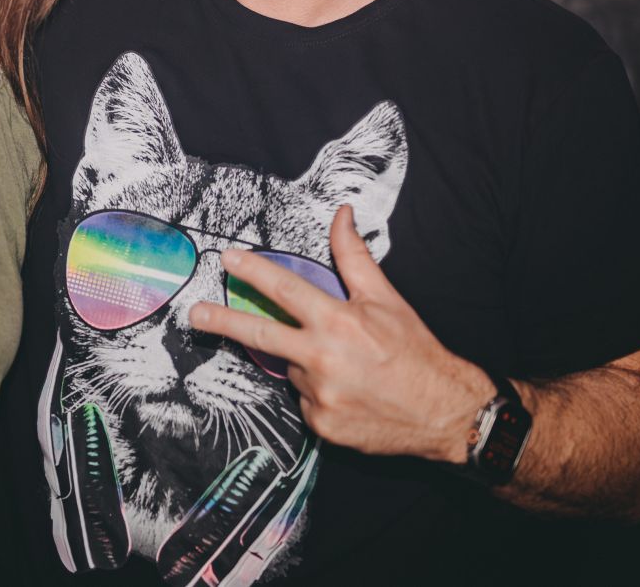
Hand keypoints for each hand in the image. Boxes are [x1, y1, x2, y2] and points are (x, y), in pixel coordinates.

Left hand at [189, 205, 494, 461]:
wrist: (444, 412)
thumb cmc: (415, 351)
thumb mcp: (386, 298)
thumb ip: (354, 257)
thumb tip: (341, 214)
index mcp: (338, 321)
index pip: (285, 288)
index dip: (253, 271)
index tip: (227, 259)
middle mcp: (323, 357)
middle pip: (260, 334)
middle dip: (223, 322)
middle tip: (195, 315)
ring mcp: (319, 394)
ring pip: (292, 368)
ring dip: (306, 362)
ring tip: (346, 367)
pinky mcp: (320, 424)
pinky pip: (305, 399)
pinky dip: (318, 391)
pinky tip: (347, 392)